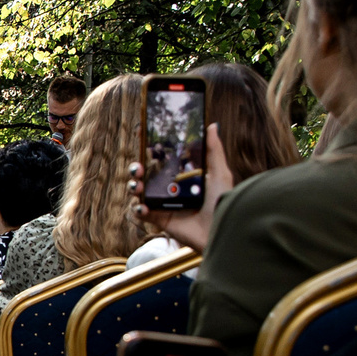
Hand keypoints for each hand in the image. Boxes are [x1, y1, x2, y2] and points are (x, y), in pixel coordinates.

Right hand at [134, 124, 233, 253]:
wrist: (220, 230)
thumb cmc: (223, 202)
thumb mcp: (220, 173)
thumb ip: (213, 150)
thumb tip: (212, 125)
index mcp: (182, 176)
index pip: (162, 160)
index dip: (150, 150)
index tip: (141, 138)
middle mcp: (170, 189)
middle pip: (146, 175)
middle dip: (136, 169)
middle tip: (138, 168)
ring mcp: (163, 204)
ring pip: (139, 192)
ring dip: (134, 186)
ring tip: (138, 186)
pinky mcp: (160, 220)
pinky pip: (141, 213)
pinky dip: (137, 208)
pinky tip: (143, 206)